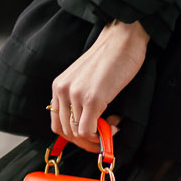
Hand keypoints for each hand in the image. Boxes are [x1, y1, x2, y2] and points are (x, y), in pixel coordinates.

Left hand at [50, 19, 148, 153]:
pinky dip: (102, 135)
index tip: (91, 136)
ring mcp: (76, 95)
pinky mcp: (93, 99)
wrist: (123, 39)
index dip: (74, 136)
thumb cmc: (111, 57)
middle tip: (105, 135)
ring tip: (112, 125)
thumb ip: (79, 97)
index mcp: (59, 86)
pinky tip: (115, 125)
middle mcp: (63, 91)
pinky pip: (89, 130)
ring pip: (78, 134)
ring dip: (96, 137)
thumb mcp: (85, 78)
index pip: (57, 124)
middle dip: (86, 141)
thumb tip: (88, 124)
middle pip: (66, 133)